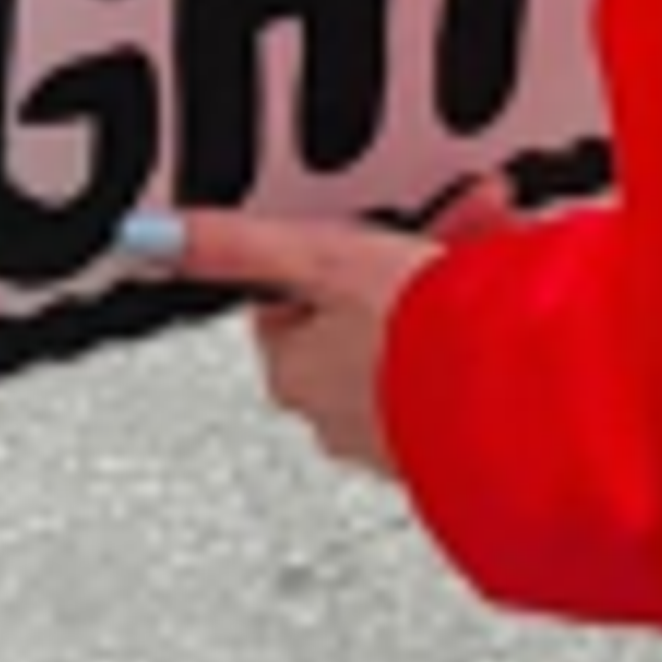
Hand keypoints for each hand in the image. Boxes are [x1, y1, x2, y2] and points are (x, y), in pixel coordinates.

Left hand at [135, 178, 521, 479]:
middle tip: (447, 225)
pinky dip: (480, 332)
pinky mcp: (457, 436)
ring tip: (487, 256)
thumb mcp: (316, 257)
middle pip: (359, 316)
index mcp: (294, 374)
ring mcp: (401, 430)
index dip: (332, 250)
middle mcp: (338, 414)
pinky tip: (509, 305)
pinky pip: (459, 368)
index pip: (291, 299)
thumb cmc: (412, 338)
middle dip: (402, 263)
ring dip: (448, 293)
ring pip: (415, 341)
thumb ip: (234, 244)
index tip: (369, 228)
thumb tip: (146, 235)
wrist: (514, 394)